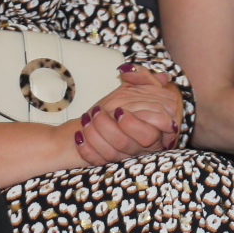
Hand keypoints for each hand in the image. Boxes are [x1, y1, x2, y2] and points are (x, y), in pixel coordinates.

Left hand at [68, 65, 184, 165]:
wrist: (122, 117)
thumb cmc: (139, 101)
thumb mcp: (145, 86)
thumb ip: (142, 77)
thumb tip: (126, 71)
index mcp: (154, 130)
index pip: (147, 135)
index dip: (131, 124)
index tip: (118, 110)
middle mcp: (140, 147)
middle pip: (123, 144)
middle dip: (107, 127)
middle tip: (96, 111)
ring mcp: (124, 156)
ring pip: (108, 153)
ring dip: (93, 135)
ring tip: (85, 118)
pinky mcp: (109, 162)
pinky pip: (96, 161)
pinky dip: (85, 150)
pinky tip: (78, 136)